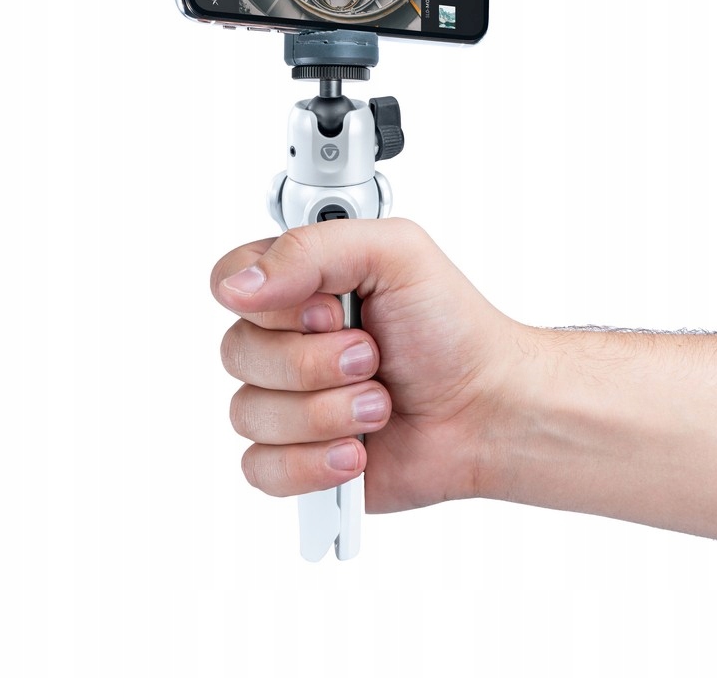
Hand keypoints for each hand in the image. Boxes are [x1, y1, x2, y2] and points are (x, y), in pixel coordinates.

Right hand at [211, 218, 518, 511]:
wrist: (487, 407)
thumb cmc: (451, 327)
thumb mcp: (397, 253)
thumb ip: (313, 249)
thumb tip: (238, 285)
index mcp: (302, 283)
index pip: (229, 280)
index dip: (272, 302)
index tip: (330, 309)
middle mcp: (287, 339)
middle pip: (238, 352)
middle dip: (316, 362)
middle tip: (373, 356)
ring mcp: (290, 399)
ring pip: (249, 413)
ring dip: (328, 412)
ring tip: (381, 403)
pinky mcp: (298, 456)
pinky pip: (261, 467)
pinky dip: (314, 461)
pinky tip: (359, 450)